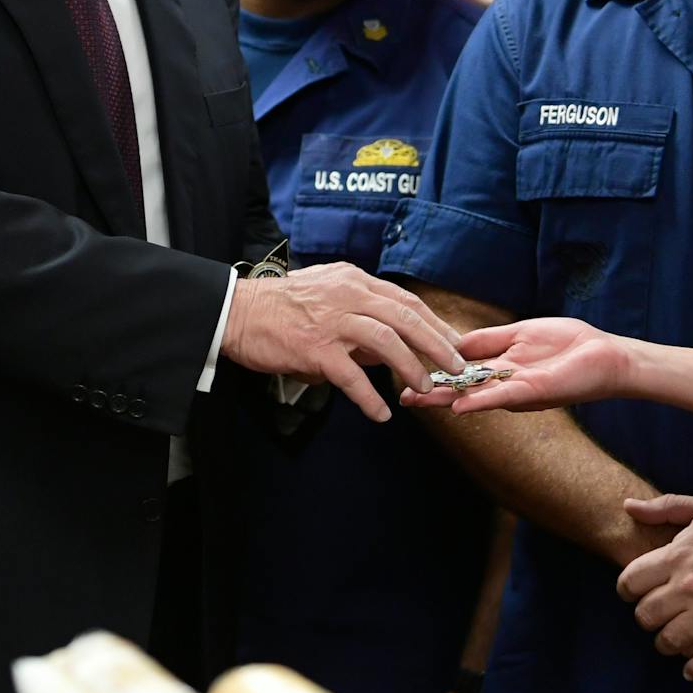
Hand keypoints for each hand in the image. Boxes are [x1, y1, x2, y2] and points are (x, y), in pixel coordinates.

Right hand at [222, 264, 460, 421]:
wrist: (237, 312)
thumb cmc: (280, 307)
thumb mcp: (325, 296)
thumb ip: (359, 316)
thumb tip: (390, 348)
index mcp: (353, 280)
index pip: (405, 300)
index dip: (434, 322)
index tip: (454, 341)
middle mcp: (347, 295)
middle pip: (405, 317)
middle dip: (436, 343)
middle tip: (455, 365)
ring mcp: (332, 321)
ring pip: (386, 341)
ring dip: (410, 366)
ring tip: (425, 387)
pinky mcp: (314, 347)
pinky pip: (351, 376)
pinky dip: (369, 396)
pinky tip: (381, 412)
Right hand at [403, 317, 633, 414]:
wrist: (605, 355)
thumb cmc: (568, 343)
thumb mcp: (519, 333)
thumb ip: (487, 340)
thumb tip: (455, 342)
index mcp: (499, 367)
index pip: (460, 371)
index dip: (434, 372)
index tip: (406, 370)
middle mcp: (503, 383)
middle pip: (461, 388)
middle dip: (431, 392)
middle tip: (401, 397)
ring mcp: (515, 390)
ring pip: (474, 396)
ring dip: (446, 400)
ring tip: (417, 402)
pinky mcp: (532, 392)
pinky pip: (500, 396)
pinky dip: (479, 401)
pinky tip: (457, 405)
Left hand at [616, 494, 692, 686]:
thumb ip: (664, 507)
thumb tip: (627, 505)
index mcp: (678, 555)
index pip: (630, 582)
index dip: (628, 590)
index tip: (634, 594)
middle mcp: (689, 585)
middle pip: (646, 616)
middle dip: (647, 620)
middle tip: (656, 619)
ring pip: (671, 641)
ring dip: (669, 645)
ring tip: (674, 643)